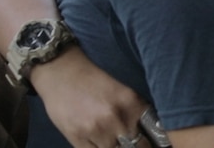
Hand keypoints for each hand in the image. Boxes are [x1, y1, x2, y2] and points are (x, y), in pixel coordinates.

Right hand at [30, 46, 148, 146]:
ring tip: (110, 136)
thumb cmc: (92, 80)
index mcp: (132, 103)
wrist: (61, 73)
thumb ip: (134, 112)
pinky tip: (98, 141)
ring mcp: (98, 131)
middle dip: (135, 144)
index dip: (151, 139)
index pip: (152, 131)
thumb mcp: (122, 92)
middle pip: (136, 145)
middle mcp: (117, 118)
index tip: (148, 140)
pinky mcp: (78, 139)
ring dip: (114, 145)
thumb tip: (146, 132)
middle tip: (127, 138)